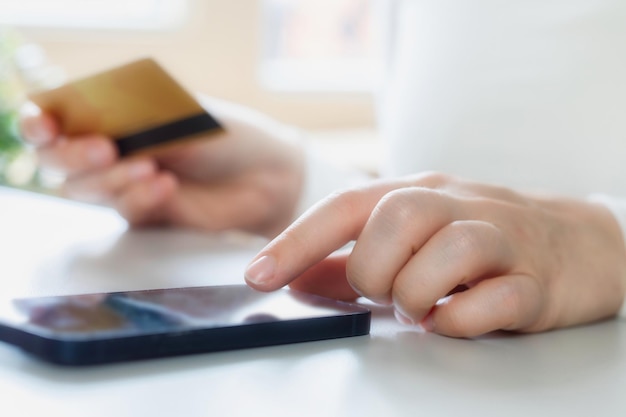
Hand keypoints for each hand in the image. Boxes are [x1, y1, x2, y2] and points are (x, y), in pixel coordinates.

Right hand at [19, 97, 304, 236]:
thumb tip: (89, 117)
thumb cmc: (227, 135)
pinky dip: (140, 197)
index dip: (41, 125)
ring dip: (112, 179)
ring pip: (87, 190)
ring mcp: (126, 188)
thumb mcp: (182, 115)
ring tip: (151, 166)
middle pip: (60, 163)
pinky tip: (166, 185)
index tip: (45, 125)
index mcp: (112, 118)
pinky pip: (126, 211)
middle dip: (74, 156)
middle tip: (106, 148)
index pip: (56, 121)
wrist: (267, 174)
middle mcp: (111, 154)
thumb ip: (134, 118)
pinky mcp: (148, 218)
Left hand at [245, 172, 625, 336]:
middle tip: (384, 294)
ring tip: (421, 309)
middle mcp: (457, 203)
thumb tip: (295, 278)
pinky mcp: (537, 279)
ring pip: (447, 251)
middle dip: (374, 270)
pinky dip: (462, 319)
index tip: (257, 277)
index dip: (297, 241)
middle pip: (395, 218)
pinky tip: (456, 319)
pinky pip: (494, 299)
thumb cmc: (480, 240)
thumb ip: (351, 261)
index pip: (346, 206)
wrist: (578, 242)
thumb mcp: (413, 239)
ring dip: (418, 294)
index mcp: (418, 191)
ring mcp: (502, 236)